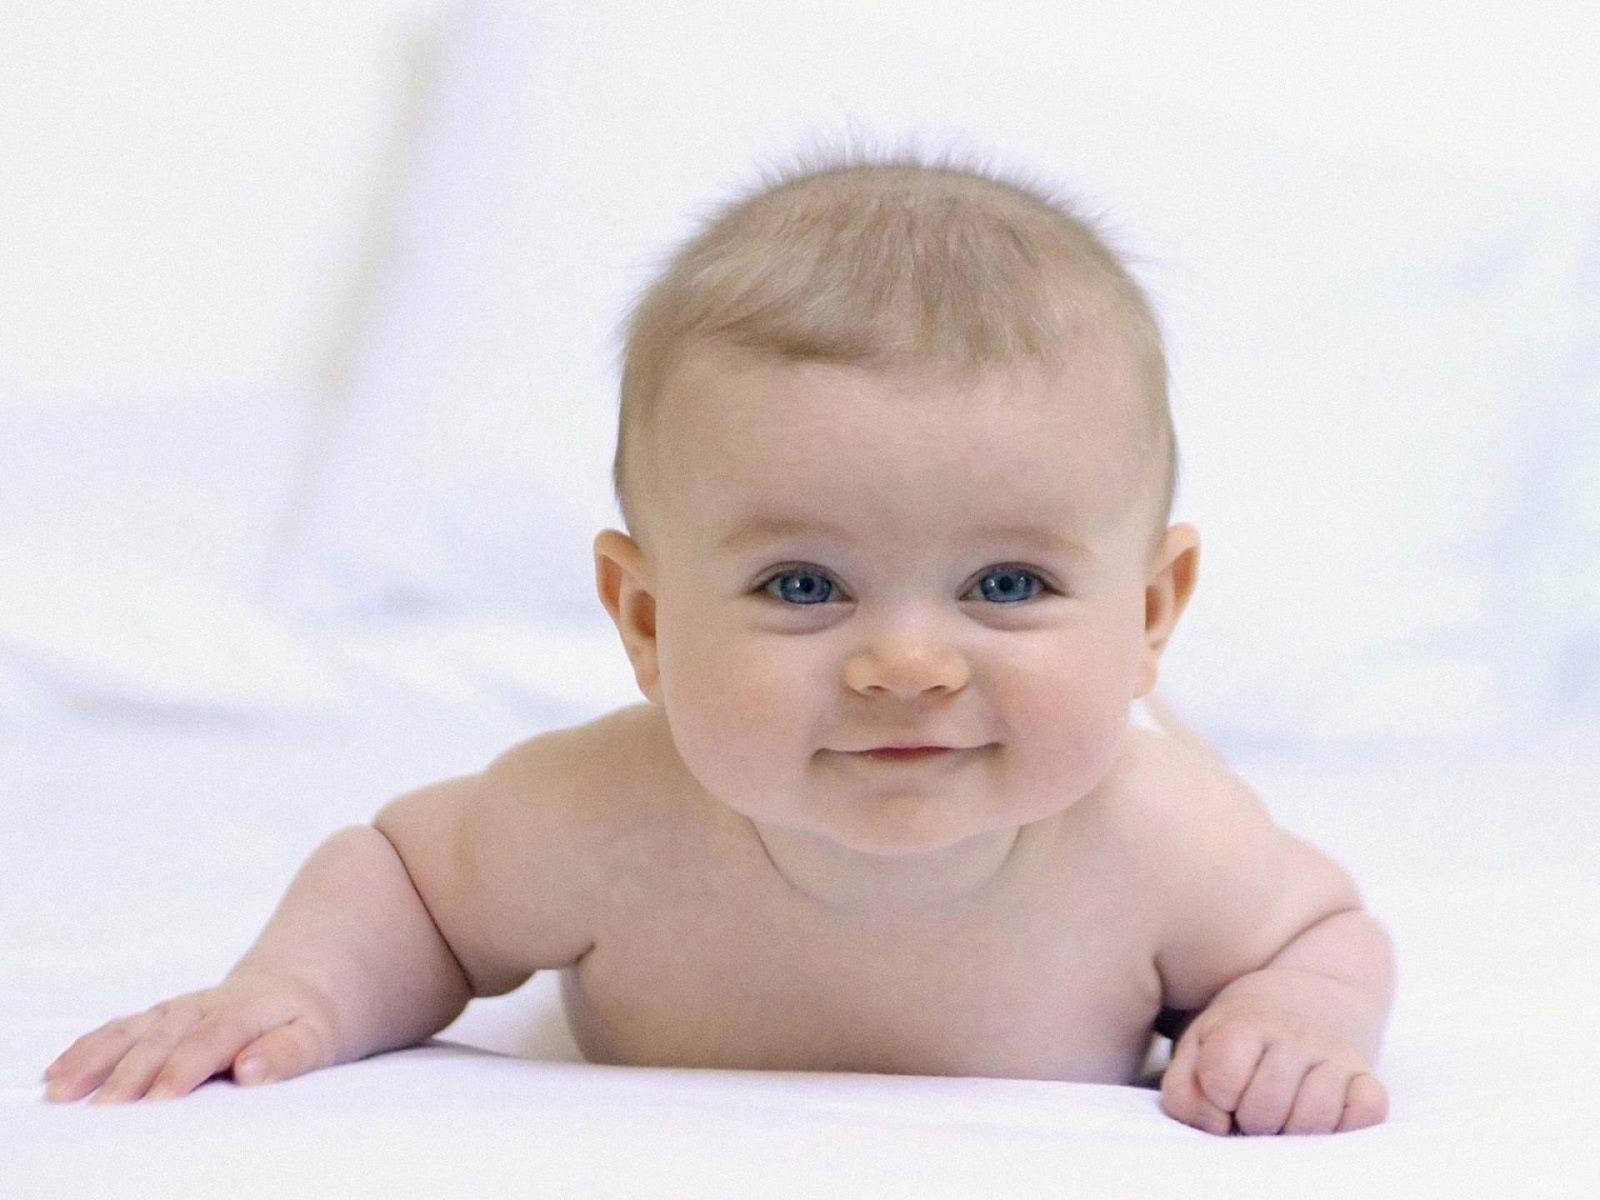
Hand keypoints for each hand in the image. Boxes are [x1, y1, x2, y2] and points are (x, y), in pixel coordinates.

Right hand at [41, 968, 342, 1103]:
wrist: (301, 981)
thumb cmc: (311, 1021)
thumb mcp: (319, 1036)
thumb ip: (289, 1053)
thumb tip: (251, 1070)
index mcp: (249, 1010)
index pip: (213, 1038)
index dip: (186, 1066)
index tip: (161, 1097)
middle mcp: (207, 1006)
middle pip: (164, 1036)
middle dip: (132, 1070)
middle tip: (104, 1108)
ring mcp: (179, 1010)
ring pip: (133, 1030)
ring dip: (95, 1059)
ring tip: (62, 1091)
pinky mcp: (160, 1017)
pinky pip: (120, 1029)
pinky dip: (87, 1049)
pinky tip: (57, 1074)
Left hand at [1160, 992, 1387, 1135]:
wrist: (1309, 995)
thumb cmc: (1241, 1035)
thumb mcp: (1199, 1046)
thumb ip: (1183, 1089)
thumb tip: (1216, 1128)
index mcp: (1245, 1023)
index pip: (1223, 1079)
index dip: (1217, 1095)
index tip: (1222, 1087)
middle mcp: (1293, 1035)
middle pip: (1265, 1110)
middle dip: (1252, 1120)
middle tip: (1253, 1104)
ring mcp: (1335, 1055)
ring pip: (1314, 1119)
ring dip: (1294, 1130)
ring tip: (1284, 1111)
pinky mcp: (1368, 1075)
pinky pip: (1368, 1111)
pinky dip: (1347, 1123)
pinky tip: (1325, 1112)